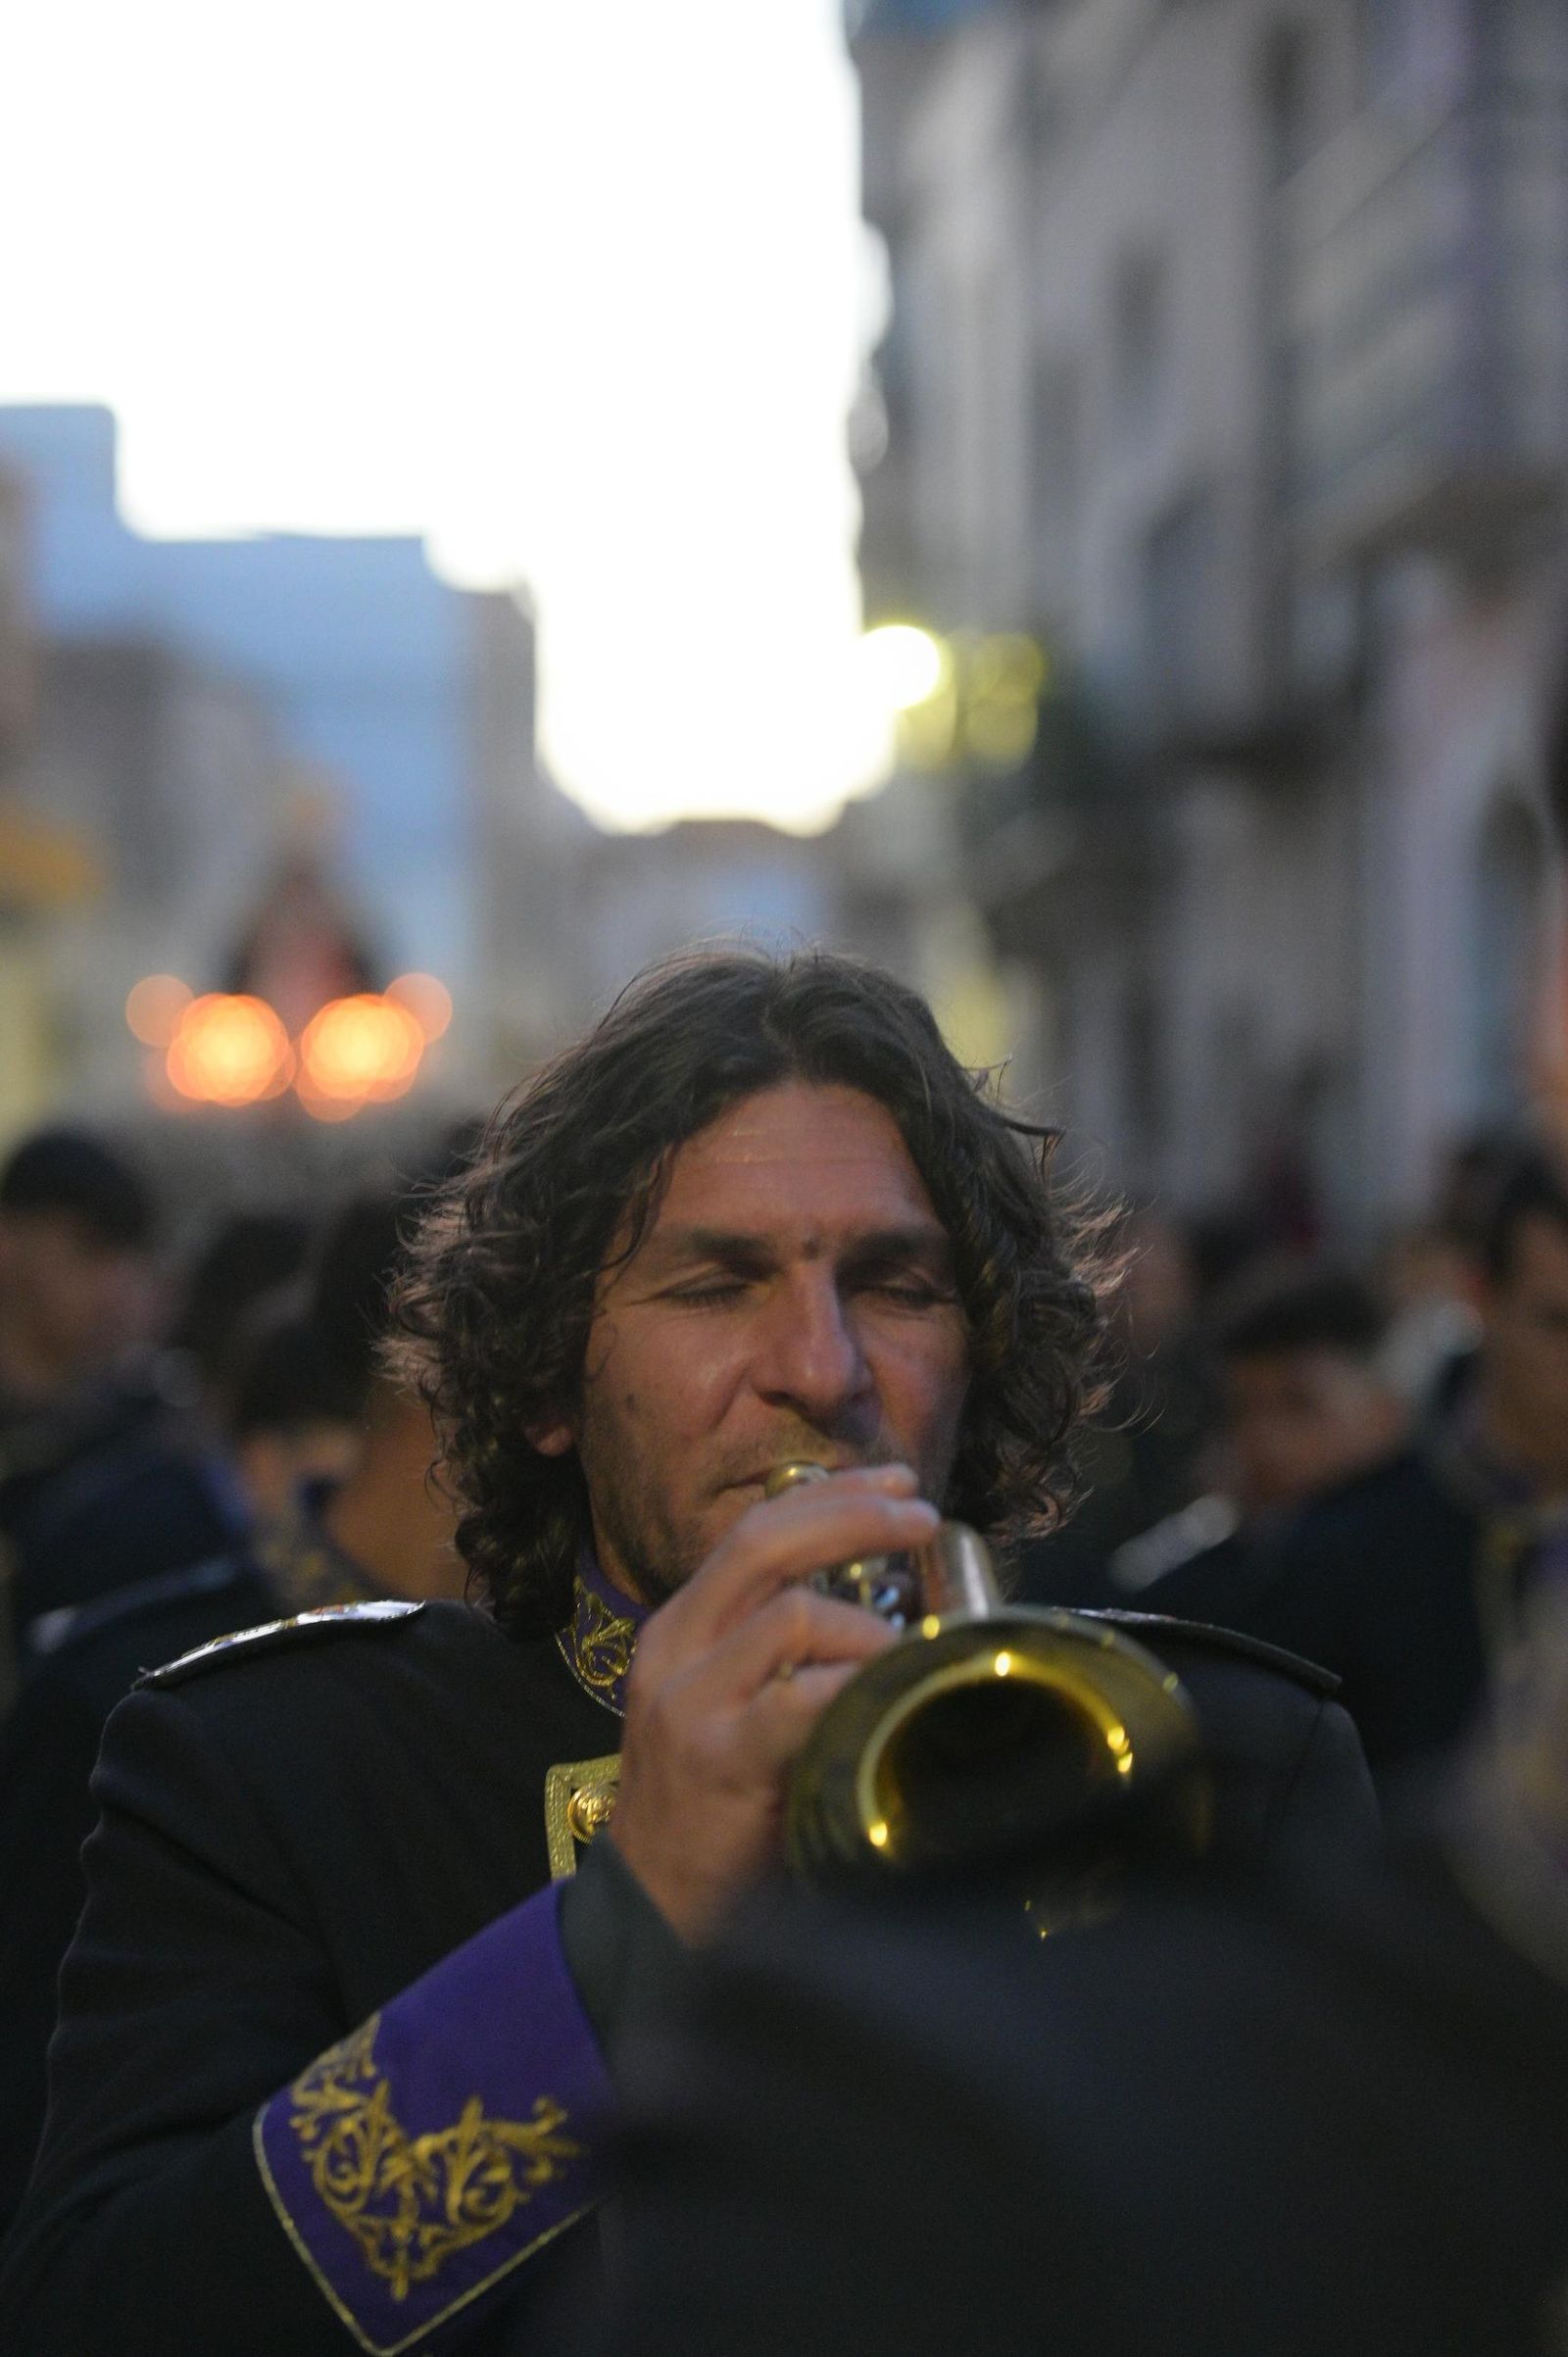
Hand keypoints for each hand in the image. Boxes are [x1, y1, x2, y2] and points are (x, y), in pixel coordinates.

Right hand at [609, 1466, 938, 1941]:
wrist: (653, 1911)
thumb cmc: (717, 1810)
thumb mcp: (734, 1706)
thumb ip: (785, 1655)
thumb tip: (888, 1602)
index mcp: (682, 1627)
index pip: (755, 1527)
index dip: (831, 1494)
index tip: (898, 1484)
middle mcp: (677, 1647)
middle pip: (765, 1540)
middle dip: (855, 1516)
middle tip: (922, 1518)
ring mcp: (691, 1701)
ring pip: (793, 1613)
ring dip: (870, 1626)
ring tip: (906, 1654)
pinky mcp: (719, 1758)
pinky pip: (801, 1695)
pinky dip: (857, 1684)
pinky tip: (887, 1695)